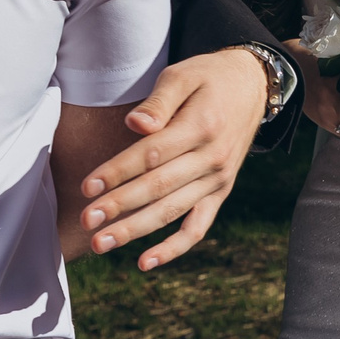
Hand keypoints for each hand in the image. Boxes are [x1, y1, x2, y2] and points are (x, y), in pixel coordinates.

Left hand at [71, 47, 268, 269]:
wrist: (253, 87)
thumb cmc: (207, 78)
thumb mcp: (183, 75)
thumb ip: (159, 101)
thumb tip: (134, 125)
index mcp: (200, 127)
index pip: (152, 155)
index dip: (118, 171)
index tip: (88, 187)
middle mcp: (212, 159)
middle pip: (158, 188)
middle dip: (119, 207)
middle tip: (86, 221)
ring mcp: (217, 180)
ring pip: (172, 212)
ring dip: (135, 231)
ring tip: (100, 244)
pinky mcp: (220, 193)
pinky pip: (198, 227)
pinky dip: (173, 248)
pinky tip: (144, 262)